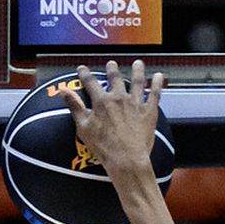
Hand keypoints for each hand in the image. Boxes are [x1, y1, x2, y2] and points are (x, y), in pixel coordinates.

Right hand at [64, 59, 165, 183]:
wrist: (126, 160)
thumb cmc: (104, 148)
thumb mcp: (84, 128)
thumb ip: (75, 107)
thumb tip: (64, 91)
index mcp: (101, 102)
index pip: (91, 83)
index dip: (85, 74)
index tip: (82, 69)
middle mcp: (119, 98)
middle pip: (115, 78)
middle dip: (112, 69)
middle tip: (111, 65)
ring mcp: (135, 104)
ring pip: (137, 81)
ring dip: (137, 70)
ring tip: (138, 63)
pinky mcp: (148, 112)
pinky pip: (154, 94)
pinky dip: (157, 84)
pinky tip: (159, 76)